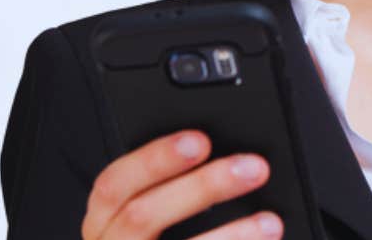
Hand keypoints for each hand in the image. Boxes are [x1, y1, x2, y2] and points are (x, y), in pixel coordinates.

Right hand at [81, 129, 281, 239]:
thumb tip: (223, 159)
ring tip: (269, 223)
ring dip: (230, 235)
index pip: (114, 184)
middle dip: (201, 188)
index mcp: (103, 221)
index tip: (199, 141)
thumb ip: (168, 189)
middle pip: (143, 216)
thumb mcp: (146, 216)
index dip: (155, 159)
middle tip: (252, 168)